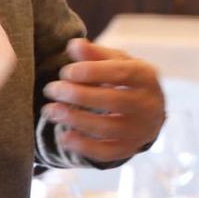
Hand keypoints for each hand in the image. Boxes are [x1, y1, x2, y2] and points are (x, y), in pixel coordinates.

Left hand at [42, 39, 164, 164]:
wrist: (146, 111)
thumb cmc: (125, 80)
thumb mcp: (115, 62)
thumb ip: (95, 54)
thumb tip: (74, 45)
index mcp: (147, 77)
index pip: (121, 73)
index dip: (91, 72)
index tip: (66, 71)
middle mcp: (149, 105)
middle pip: (114, 102)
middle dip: (78, 95)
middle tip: (51, 89)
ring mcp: (140, 130)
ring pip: (107, 128)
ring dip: (74, 119)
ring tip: (49, 110)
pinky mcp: (128, 149)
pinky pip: (105, 152)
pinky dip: (82, 146)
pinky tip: (63, 136)